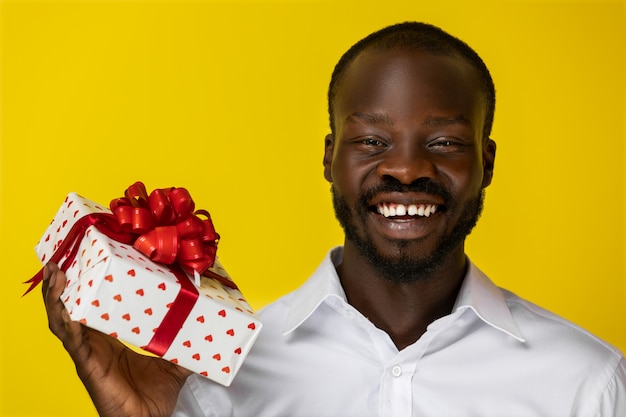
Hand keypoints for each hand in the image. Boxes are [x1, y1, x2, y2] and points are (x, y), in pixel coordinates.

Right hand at [42, 263, 191, 416]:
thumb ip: (186, 343)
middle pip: (71, 307)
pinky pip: (71, 340)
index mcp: (108, 338)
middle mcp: (93, 342)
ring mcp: (87, 353)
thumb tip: (208, 324)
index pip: (93, 305)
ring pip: (62, 320)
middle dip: (64, 284)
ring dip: (57, 296)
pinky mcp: (87, 364)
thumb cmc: (154, 397)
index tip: (88, 259)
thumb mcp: (174, 361)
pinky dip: (64, 321)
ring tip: (56, 273)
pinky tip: (63, 307)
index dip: (87, 284)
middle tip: (63, 260)